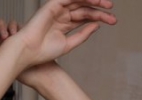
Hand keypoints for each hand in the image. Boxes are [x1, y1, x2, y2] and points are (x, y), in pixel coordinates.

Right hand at [0, 1, 115, 76]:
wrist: (29, 52)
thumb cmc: (43, 52)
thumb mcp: (68, 45)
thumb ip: (82, 35)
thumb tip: (96, 26)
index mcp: (65, 25)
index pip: (85, 18)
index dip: (99, 18)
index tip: (112, 21)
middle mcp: (62, 15)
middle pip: (85, 9)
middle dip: (100, 10)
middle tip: (112, 13)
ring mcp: (57, 9)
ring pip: (79, 2)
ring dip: (93, 2)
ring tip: (107, 4)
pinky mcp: (53, 4)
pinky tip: (94, 0)